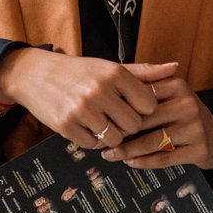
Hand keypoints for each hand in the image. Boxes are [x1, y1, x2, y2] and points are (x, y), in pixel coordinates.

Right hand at [0, 48, 175, 150]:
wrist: (36, 75)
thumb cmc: (81, 71)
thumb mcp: (111, 67)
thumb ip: (145, 71)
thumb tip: (176, 68)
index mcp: (114, 74)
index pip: (148, 104)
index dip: (144, 110)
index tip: (134, 107)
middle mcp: (99, 91)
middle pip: (134, 125)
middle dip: (129, 125)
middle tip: (118, 117)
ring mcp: (81, 110)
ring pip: (115, 139)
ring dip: (112, 136)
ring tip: (103, 123)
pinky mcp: (66, 126)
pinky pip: (93, 145)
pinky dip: (93, 140)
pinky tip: (87, 127)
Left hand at [105, 74, 212, 171]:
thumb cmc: (182, 114)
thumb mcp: (168, 94)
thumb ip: (144, 84)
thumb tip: (110, 85)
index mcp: (178, 85)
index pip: (141, 96)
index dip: (119, 108)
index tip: (101, 117)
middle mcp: (188, 103)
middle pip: (145, 120)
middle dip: (120, 132)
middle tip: (101, 140)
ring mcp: (195, 127)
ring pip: (152, 141)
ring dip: (127, 150)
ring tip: (110, 154)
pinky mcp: (198, 149)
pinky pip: (164, 158)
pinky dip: (144, 162)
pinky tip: (130, 162)